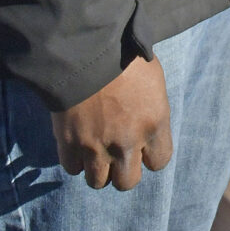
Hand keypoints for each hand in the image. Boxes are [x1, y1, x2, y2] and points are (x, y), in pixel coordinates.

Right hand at [50, 55, 171, 189]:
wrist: (85, 48)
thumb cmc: (124, 55)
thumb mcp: (153, 79)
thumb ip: (152, 109)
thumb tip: (147, 124)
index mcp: (154, 124)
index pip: (159, 162)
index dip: (149, 155)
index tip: (142, 146)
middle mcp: (128, 142)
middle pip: (127, 182)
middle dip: (123, 170)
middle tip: (116, 152)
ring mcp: (96, 146)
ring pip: (98, 182)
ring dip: (98, 169)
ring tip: (96, 151)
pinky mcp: (69, 143)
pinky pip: (72, 168)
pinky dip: (74, 159)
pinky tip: (77, 143)